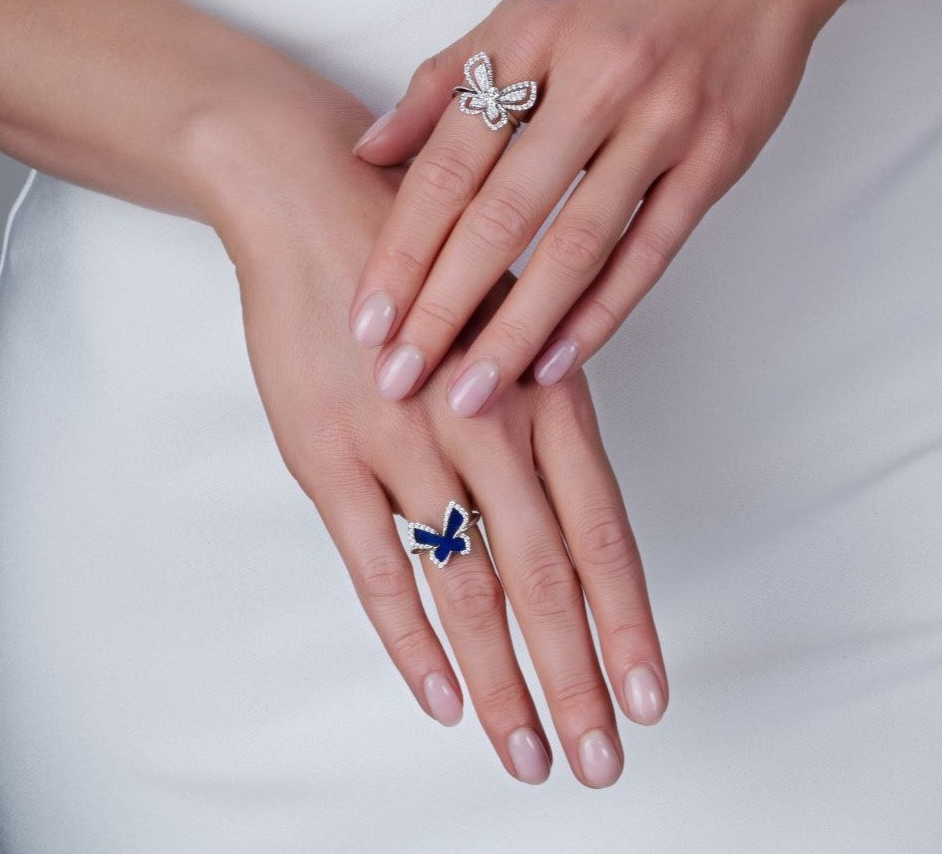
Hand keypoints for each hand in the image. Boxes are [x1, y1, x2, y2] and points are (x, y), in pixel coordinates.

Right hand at [201, 96, 667, 786]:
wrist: (312, 199)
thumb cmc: (422, 256)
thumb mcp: (507, 319)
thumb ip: (539, 413)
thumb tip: (567, 515)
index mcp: (542, 390)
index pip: (601, 531)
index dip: (627, 621)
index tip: (648, 697)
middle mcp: (485, 423)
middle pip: (544, 578)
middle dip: (575, 679)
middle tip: (600, 762)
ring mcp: (405, 443)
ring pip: (465, 588)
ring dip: (500, 681)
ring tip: (528, 754)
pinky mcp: (330, 455)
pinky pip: (377, 568)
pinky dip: (409, 640)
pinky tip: (439, 696)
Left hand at [347, 0, 865, 414]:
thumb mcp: (526, 1)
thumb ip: (446, 79)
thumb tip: (369, 149)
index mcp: (530, 37)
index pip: (446, 165)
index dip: (401, 251)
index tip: (367, 321)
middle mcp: (593, 80)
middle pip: (501, 217)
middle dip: (444, 309)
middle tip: (401, 380)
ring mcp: (662, 119)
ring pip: (576, 246)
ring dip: (517, 330)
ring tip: (472, 395)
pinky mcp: (718, 154)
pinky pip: (651, 248)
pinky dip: (603, 311)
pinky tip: (558, 361)